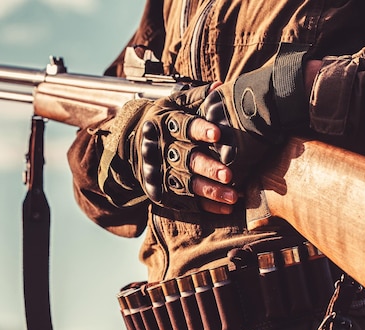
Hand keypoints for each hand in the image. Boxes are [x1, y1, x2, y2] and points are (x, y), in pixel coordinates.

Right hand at [126, 84, 238, 213]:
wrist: (130, 145)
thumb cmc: (163, 121)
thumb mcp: (174, 103)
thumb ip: (197, 97)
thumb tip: (220, 86)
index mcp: (165, 124)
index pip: (183, 126)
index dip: (199, 129)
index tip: (217, 133)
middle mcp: (161, 149)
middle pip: (185, 159)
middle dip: (207, 167)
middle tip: (228, 175)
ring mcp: (160, 173)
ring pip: (186, 184)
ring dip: (210, 191)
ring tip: (233, 197)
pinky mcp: (162, 191)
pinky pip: (185, 202)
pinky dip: (206, 206)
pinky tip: (226, 208)